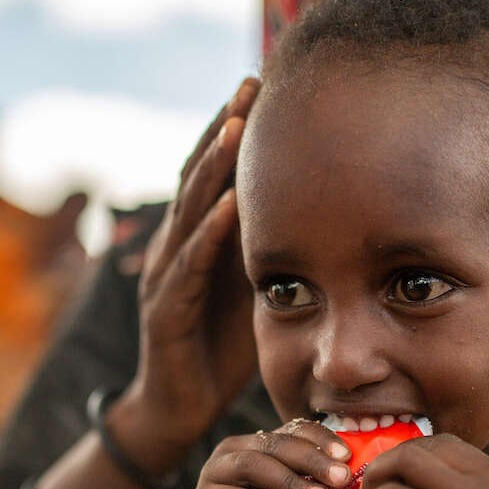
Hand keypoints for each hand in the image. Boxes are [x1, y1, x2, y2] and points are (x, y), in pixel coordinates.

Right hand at [113, 79, 262, 470]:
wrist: (180, 406)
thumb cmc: (220, 349)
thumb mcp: (252, 294)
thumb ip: (270, 255)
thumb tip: (323, 223)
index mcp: (201, 242)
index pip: (217, 175)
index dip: (238, 132)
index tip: (266, 88)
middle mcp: (179, 248)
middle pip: (200, 177)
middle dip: (224, 129)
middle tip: (251, 82)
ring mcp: (167, 277)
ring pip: (189, 212)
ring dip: (212, 168)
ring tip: (237, 126)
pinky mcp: (166, 313)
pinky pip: (189, 268)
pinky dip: (208, 235)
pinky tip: (229, 206)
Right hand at [187, 419, 352, 488]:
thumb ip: (317, 485)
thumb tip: (357, 477)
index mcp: (261, 443)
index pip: (295, 429)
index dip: (322, 439)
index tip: (347, 457)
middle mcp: (235, 451)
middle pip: (277, 444)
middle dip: (313, 459)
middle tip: (340, 477)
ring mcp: (214, 474)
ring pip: (254, 464)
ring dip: (291, 481)